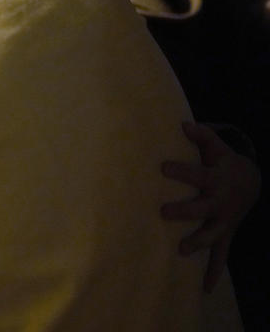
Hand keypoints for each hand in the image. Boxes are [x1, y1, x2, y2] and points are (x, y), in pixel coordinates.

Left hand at [161, 121, 260, 291]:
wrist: (250, 183)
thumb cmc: (222, 162)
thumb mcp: (216, 147)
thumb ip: (202, 135)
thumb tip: (183, 124)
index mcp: (215, 180)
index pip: (197, 174)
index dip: (181, 170)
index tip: (162, 166)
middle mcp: (219, 203)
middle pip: (202, 208)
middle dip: (185, 211)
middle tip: (164, 212)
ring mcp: (222, 221)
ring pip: (211, 235)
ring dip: (198, 242)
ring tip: (181, 250)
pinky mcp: (224, 235)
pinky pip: (221, 256)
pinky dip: (213, 272)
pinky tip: (204, 289)